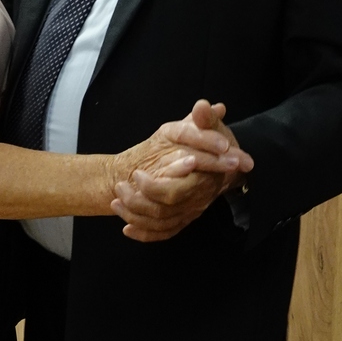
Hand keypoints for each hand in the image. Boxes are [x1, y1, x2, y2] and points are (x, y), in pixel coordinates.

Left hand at [110, 101, 252, 241]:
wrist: (225, 162)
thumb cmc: (216, 143)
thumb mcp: (211, 126)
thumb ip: (205, 118)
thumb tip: (202, 106)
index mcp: (203, 179)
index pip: (176, 192)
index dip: (154, 187)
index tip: (136, 174)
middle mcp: (198, 200)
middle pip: (164, 210)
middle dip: (138, 201)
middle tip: (120, 187)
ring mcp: (190, 212)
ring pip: (161, 223)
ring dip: (135, 216)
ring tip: (116, 201)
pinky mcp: (183, 219)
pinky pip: (163, 234)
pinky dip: (144, 234)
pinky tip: (126, 229)